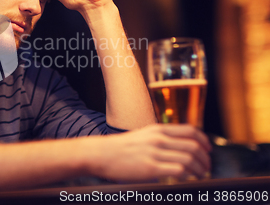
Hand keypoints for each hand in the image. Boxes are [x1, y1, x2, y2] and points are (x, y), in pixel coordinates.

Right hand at [89, 124, 211, 181]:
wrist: (101, 153)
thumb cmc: (120, 148)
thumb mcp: (142, 136)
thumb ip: (160, 139)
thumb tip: (177, 149)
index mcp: (157, 129)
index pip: (190, 130)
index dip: (204, 141)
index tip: (208, 149)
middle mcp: (158, 139)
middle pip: (193, 146)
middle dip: (205, 158)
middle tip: (207, 166)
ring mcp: (155, 153)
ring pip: (189, 159)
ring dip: (200, 169)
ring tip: (201, 175)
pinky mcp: (151, 168)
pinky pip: (179, 171)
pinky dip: (189, 175)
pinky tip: (188, 179)